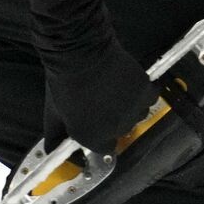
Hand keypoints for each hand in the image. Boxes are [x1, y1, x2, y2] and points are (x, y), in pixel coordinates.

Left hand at [42, 39, 159, 154]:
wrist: (81, 51)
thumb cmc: (64, 82)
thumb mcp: (53, 114)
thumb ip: (54, 136)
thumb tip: (52, 151)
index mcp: (93, 139)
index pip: (106, 148)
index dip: (102, 134)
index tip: (97, 122)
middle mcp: (118, 130)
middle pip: (122, 130)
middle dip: (114, 118)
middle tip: (103, 100)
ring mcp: (134, 111)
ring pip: (138, 113)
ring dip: (130, 105)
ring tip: (115, 88)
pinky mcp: (146, 92)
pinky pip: (150, 96)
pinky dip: (142, 91)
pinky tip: (129, 82)